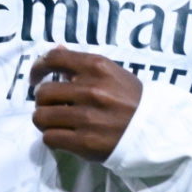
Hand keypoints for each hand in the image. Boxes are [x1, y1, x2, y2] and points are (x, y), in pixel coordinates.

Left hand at [31, 46, 142, 160]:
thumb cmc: (131, 99)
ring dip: (45, 120)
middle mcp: (90, 89)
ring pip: (41, 117)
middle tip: (54, 106)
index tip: (36, 79)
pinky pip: (49, 138)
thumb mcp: (111, 73)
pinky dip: (53, 138)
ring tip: (56, 122)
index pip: (53, 59)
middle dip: (43, 101)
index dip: (37, 68)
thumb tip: (56, 50)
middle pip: (43, 93)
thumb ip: (82, 64)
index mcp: (97, 67)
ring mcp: (87, 117)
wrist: (154, 129)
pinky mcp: (84, 142)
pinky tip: (64, 137)